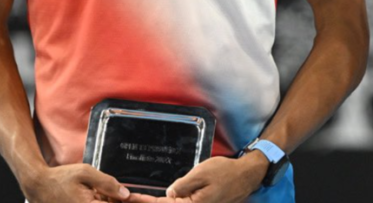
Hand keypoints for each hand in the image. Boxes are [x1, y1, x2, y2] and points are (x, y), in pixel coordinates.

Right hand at [22, 163, 129, 202]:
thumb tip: (126, 194)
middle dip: (116, 200)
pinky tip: (99, 196)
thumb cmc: (61, 178)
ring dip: (108, 200)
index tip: (136, 199)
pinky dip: (99, 202)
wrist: (38, 186)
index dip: (126, 202)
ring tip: (115, 195)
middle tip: (126, 196)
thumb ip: (107, 183)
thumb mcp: (86, 173)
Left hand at [127, 154, 264, 202]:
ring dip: (159, 202)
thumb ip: (182, 185)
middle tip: (126, 199)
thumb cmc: (226, 172)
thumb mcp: (201, 173)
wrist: (246, 175)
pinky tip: (161, 199)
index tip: (127, 198)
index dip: (143, 202)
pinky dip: (170, 202)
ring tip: (138, 199)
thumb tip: (168, 194)